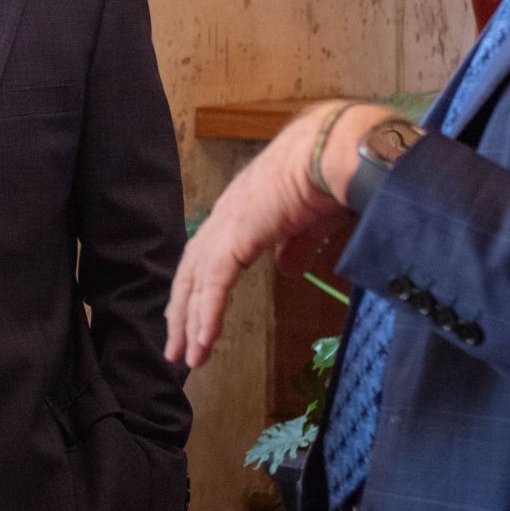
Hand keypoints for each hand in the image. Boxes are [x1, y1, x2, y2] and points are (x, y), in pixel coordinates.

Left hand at [164, 100, 386, 367]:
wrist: (334, 151)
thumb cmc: (329, 178)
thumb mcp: (310, 224)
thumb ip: (296, 247)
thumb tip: (289, 270)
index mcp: (240, 212)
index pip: (206, 258)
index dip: (196, 291)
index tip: (191, 321)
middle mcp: (225, 218)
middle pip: (191, 273)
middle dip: (181, 314)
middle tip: (175, 351)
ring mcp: (227, 226)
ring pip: (197, 282)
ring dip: (190, 323)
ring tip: (186, 359)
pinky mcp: (237, 236)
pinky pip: (215, 283)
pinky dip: (207, 314)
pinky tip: (203, 341)